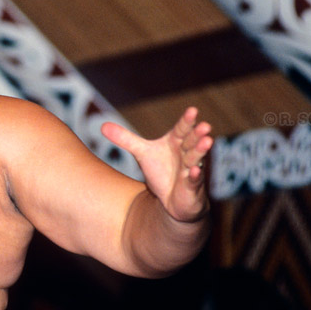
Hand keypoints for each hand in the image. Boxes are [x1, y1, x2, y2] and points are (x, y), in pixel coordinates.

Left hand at [101, 107, 212, 222]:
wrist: (171, 199)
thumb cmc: (161, 171)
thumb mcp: (142, 153)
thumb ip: (125, 139)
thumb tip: (102, 126)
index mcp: (176, 142)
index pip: (182, 129)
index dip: (187, 121)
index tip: (192, 110)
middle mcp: (186, 154)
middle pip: (192, 142)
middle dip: (198, 134)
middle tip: (205, 125)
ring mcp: (190, 170)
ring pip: (196, 159)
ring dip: (201, 151)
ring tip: (207, 141)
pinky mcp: (191, 187)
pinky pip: (193, 181)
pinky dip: (194, 177)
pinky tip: (195, 172)